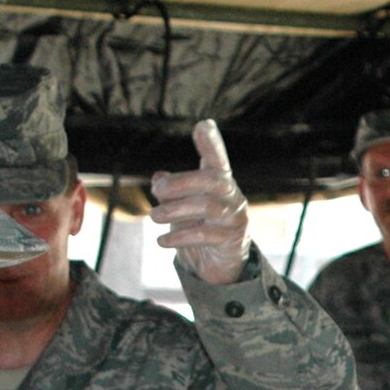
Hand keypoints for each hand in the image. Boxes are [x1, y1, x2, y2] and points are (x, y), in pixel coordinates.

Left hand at [150, 119, 250, 285]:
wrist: (220, 264)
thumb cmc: (199, 227)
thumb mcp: (181, 205)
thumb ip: (170, 190)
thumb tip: (159, 178)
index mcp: (219, 182)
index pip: (217, 158)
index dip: (211, 142)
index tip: (203, 125)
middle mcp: (232, 196)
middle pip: (211, 180)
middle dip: (180, 183)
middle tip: (156, 191)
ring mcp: (235, 218)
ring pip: (208, 206)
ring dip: (176, 210)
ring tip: (154, 217)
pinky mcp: (233, 240)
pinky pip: (205, 235)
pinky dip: (180, 237)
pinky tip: (162, 241)